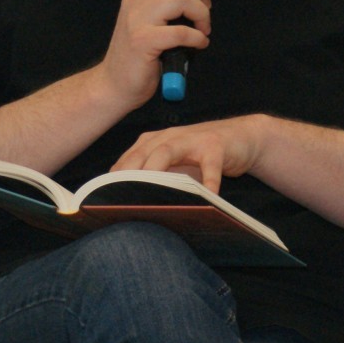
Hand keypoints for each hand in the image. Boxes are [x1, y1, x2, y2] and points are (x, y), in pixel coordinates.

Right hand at [96, 0, 210, 108]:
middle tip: (205, 9)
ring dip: (202, 15)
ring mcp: (137, 19)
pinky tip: (198, 44)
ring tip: (203, 29)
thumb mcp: (145, 16)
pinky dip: (198, 38)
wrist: (113, 83)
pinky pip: (181, 32)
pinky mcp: (143, 42)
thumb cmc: (137, 52)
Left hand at [111, 115, 267, 193]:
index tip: (102, 196)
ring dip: (156, 171)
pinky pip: (210, 164)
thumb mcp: (176, 165)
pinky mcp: (216, 145)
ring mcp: (192, 139)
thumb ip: (156, 178)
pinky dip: (208, 180)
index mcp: (154, 142)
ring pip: (168, 152)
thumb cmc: (202, 156)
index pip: (128, 159)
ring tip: (149, 192)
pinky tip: (207, 196)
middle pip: (142, 153)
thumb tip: (129, 205)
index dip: (115, 177)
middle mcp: (169, 137)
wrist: (241, 137)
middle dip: (128, 174)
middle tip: (117, 196)